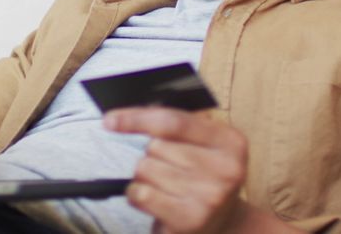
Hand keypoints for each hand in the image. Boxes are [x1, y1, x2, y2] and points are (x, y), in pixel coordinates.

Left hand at [104, 107, 249, 233]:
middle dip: (152, 155)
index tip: (110, 119)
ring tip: (166, 187)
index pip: (174, 122)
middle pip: (156, 146)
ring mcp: (209, 197)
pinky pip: (142, 194)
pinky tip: (155, 200)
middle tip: (171, 169)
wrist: (225, 224)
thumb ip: (179, 126)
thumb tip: (131, 117)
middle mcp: (225, 169)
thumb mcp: (207, 146)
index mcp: (230, 142)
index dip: (138, 118)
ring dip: (146, 177)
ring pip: (146, 169)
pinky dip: (138, 195)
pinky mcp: (189, 221)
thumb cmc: (206, 178)